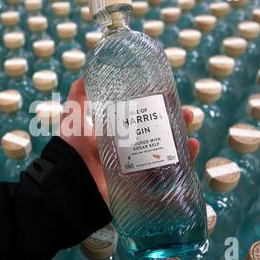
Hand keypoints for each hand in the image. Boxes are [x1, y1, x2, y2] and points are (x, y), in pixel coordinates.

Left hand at [59, 78, 199, 203]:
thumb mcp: (73, 118)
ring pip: (167, 153)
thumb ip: (77, 97)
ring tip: (191, 132)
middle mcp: (130, 149)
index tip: (171, 96)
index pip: (144, 118)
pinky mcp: (142, 184)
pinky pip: (167, 176)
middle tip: (187, 114)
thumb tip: (85, 75)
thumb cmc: (70, 149)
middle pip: (160, 134)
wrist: (68, 180)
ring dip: (183, 142)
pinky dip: (183, 164)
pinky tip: (190, 151)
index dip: (159, 108)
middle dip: (176, 123)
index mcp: (118, 134)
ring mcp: (137, 167)